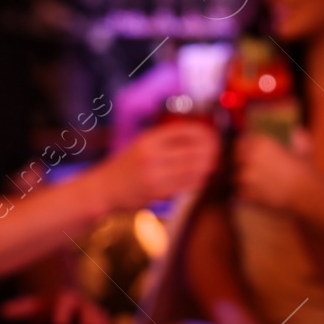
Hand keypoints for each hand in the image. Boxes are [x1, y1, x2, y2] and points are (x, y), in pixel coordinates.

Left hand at [0, 288, 112, 323]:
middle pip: (87, 310)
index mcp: (65, 300)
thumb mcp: (33, 305)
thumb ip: (21, 308)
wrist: (64, 298)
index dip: (62, 313)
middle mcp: (81, 305)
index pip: (64, 304)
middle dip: (90, 319)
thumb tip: (2, 311)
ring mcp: (92, 314)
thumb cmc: (45, 306)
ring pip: (99, 318)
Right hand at [92, 120, 219, 209]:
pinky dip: (199, 180)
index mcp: (150, 138)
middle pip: (195, 149)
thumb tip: (200, 135)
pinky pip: (188, 185)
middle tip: (219, 153)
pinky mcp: (158, 192)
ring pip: (195, 169)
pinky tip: (203, 178)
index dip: (205, 133)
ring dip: (208, 167)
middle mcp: (152, 154)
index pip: (187, 130)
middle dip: (212, 151)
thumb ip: (166, 140)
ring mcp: (155, 174)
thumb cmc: (127, 166)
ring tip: (214, 165)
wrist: (104, 188)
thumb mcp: (142, 145)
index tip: (213, 137)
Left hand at [232, 132, 322, 212]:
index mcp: (261, 142)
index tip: (245, 151)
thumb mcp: (303, 147)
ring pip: (234, 176)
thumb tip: (295, 132)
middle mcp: (250, 157)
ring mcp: (246, 176)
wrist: (307, 194)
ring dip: (241, 179)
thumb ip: (296, 137)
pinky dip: (244, 194)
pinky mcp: (247, 193)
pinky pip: (238, 193)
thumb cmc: (306, 171)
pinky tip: (255, 194)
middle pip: (234, 158)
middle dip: (239, 163)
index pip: (240, 141)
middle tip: (248, 168)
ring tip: (252, 184)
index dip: (243, 147)